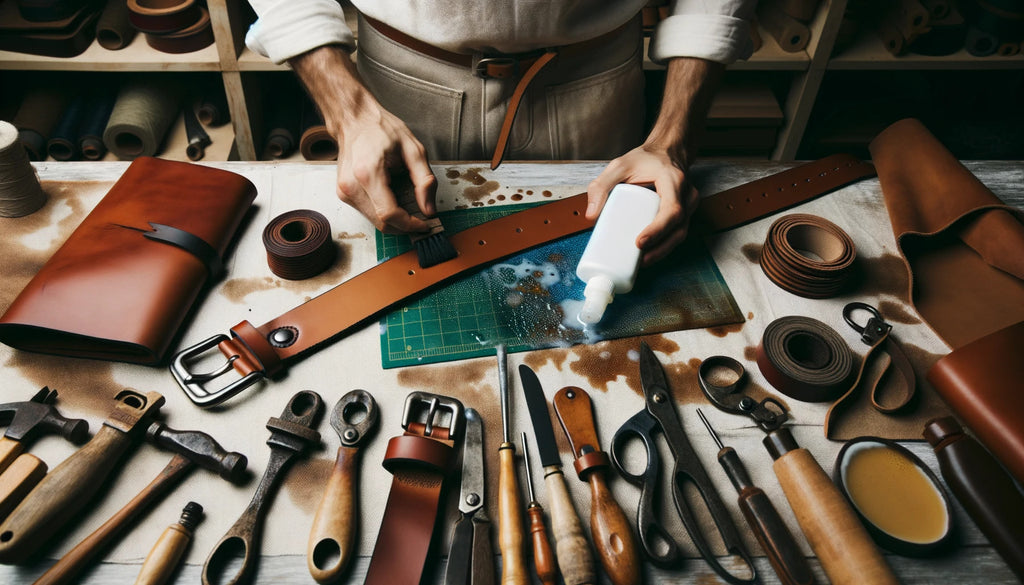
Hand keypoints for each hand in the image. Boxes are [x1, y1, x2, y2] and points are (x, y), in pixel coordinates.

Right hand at [334, 102, 436, 233]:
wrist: (354, 120)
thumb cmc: (380, 129)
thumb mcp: (413, 150)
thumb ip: (424, 181)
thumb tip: (429, 209)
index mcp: (368, 173)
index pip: (389, 214)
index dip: (410, 224)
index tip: (425, 223)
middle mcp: (351, 185)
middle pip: (382, 223)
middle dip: (405, 225)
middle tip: (422, 217)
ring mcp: (344, 191)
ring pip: (375, 221)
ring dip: (395, 219)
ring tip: (408, 203)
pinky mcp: (343, 194)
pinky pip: (368, 213)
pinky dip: (384, 211)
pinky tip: (393, 196)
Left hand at [586, 144, 698, 264]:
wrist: (667, 151)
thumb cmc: (645, 159)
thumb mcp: (619, 166)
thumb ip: (601, 186)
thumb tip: (591, 216)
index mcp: (673, 180)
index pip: (672, 210)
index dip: (658, 230)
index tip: (640, 242)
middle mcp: (686, 194)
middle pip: (679, 228)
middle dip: (660, 248)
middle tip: (639, 260)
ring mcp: (689, 205)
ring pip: (680, 234)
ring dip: (663, 251)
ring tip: (642, 261)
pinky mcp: (686, 213)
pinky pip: (678, 232)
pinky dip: (665, 246)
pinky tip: (649, 254)